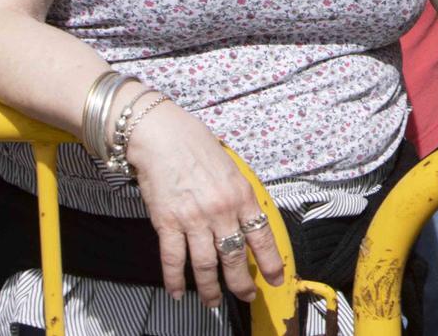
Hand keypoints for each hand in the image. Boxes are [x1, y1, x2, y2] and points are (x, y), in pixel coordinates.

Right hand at [126, 98, 284, 305]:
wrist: (162, 136)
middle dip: (242, 283)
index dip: (270, 262)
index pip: (261, 237)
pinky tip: (177, 293)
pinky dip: (175, 280)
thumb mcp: (231, 169)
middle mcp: (221, 210)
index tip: (275, 279)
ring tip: (213, 302)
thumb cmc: (195, 146)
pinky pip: (173, 260)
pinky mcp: (168, 223)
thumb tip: (246, 221)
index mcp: (241, 195)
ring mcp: (194, 219)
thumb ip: (239, 197)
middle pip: (235, 257)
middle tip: (246, 296)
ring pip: (206, 265)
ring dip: (210, 289)